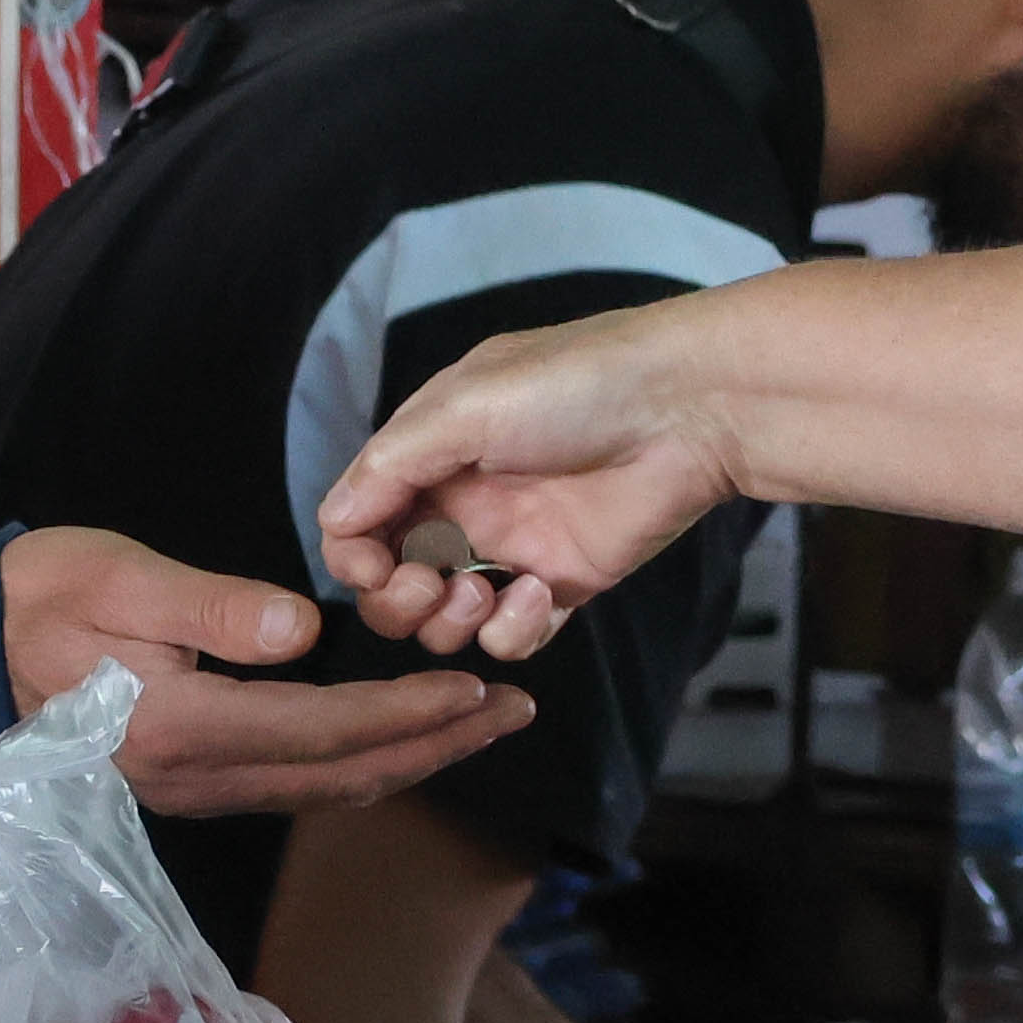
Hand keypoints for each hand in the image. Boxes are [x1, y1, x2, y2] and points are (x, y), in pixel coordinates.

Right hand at [1, 525, 530, 817]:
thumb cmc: (44, 596)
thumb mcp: (122, 577)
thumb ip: (215, 609)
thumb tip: (303, 631)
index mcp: (183, 729)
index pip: (324, 729)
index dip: (408, 714)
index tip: (479, 690)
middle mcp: (198, 779)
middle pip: (343, 775)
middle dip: (437, 746)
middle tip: (516, 712)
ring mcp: (197, 791)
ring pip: (328, 790)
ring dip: (411, 759)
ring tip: (481, 723)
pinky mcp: (196, 783)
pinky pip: (300, 785)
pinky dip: (366, 761)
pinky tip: (404, 737)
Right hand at [312, 306, 742, 661]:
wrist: (690, 410)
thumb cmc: (577, 386)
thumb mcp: (464, 406)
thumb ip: (390, 466)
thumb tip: (332, 522)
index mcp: (429, 455)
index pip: (359, 524)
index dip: (354, 556)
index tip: (375, 567)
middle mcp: (462, 505)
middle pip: (392, 586)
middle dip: (398, 600)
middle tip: (433, 586)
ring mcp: (512, 550)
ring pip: (445, 623)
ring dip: (451, 623)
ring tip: (487, 591)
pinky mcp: (563, 586)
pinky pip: (512, 636)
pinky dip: (515, 629)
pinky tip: (544, 592)